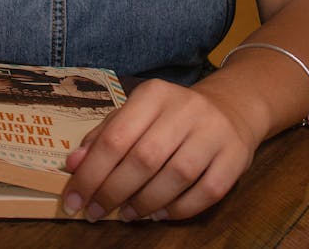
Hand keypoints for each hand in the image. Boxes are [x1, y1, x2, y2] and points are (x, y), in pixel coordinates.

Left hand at [62, 78, 255, 220]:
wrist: (230, 108)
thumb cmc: (171, 116)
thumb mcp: (136, 113)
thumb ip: (105, 135)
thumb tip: (73, 164)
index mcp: (154, 94)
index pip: (116, 136)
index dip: (91, 172)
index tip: (73, 199)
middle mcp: (185, 109)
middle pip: (144, 157)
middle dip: (113, 191)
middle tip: (95, 212)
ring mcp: (214, 133)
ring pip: (176, 176)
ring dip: (144, 203)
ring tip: (125, 214)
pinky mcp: (235, 157)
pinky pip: (206, 193)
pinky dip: (178, 209)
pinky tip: (158, 214)